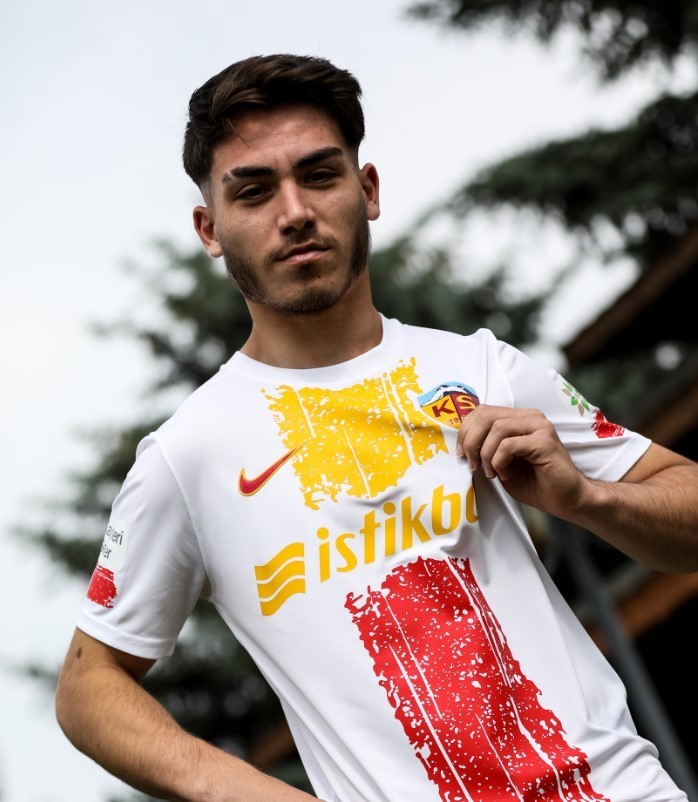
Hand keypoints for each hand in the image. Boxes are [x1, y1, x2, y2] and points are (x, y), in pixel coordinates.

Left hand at [456, 404, 587, 517]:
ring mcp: (540, 427)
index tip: (461, 454)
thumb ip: (485, 448)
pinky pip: (509, 445)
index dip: (465, 432)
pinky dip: (499, 461)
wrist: (565, 499)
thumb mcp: (501, 463)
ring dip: (486, 454)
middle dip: (471, 441)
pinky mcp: (545, 441)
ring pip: (497, 429)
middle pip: (486, 415)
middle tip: (472, 464)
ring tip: (491, 472)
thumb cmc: (535, 483)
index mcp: (518, 418)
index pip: (482, 411)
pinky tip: (506, 474)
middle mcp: (530, 417)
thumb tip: (461, 445)